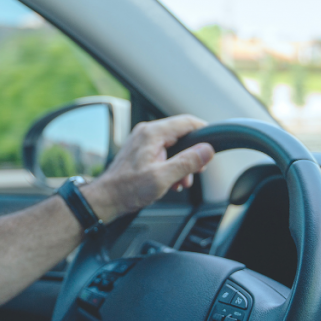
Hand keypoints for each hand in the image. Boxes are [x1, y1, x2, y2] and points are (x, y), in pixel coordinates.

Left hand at [82, 115, 215, 222]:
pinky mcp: (141, 151)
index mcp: (152, 133)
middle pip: (181, 135)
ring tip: (181, 182)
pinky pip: (164, 152)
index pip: (187, 122)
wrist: (106, 199)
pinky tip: (171, 181)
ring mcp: (143, 141)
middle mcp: (147, 132)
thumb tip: (207, 150)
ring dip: (182, 164)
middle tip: (197, 171)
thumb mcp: (162, 178)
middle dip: (192, 155)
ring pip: (174, 145)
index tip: (214, 144)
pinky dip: (171, 165)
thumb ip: (187, 162)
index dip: (204, 132)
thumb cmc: (127, 189)